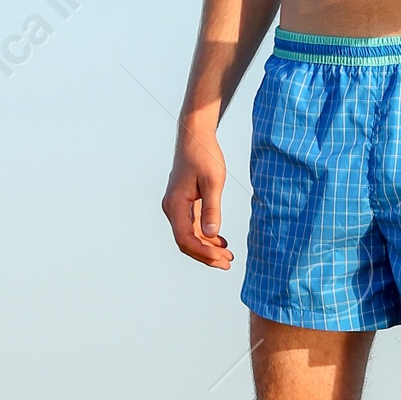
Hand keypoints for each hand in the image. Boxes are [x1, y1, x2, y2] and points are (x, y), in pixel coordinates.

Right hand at [162, 128, 233, 268]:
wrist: (195, 136)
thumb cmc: (204, 155)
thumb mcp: (213, 182)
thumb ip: (212, 209)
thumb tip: (211, 235)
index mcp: (176, 205)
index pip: (185, 239)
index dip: (203, 253)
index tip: (222, 259)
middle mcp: (172, 208)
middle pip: (186, 241)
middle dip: (206, 255)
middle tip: (228, 263)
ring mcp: (176, 206)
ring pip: (189, 235)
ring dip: (207, 248)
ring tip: (227, 256)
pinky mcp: (183, 203)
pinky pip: (192, 226)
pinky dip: (205, 236)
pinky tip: (220, 241)